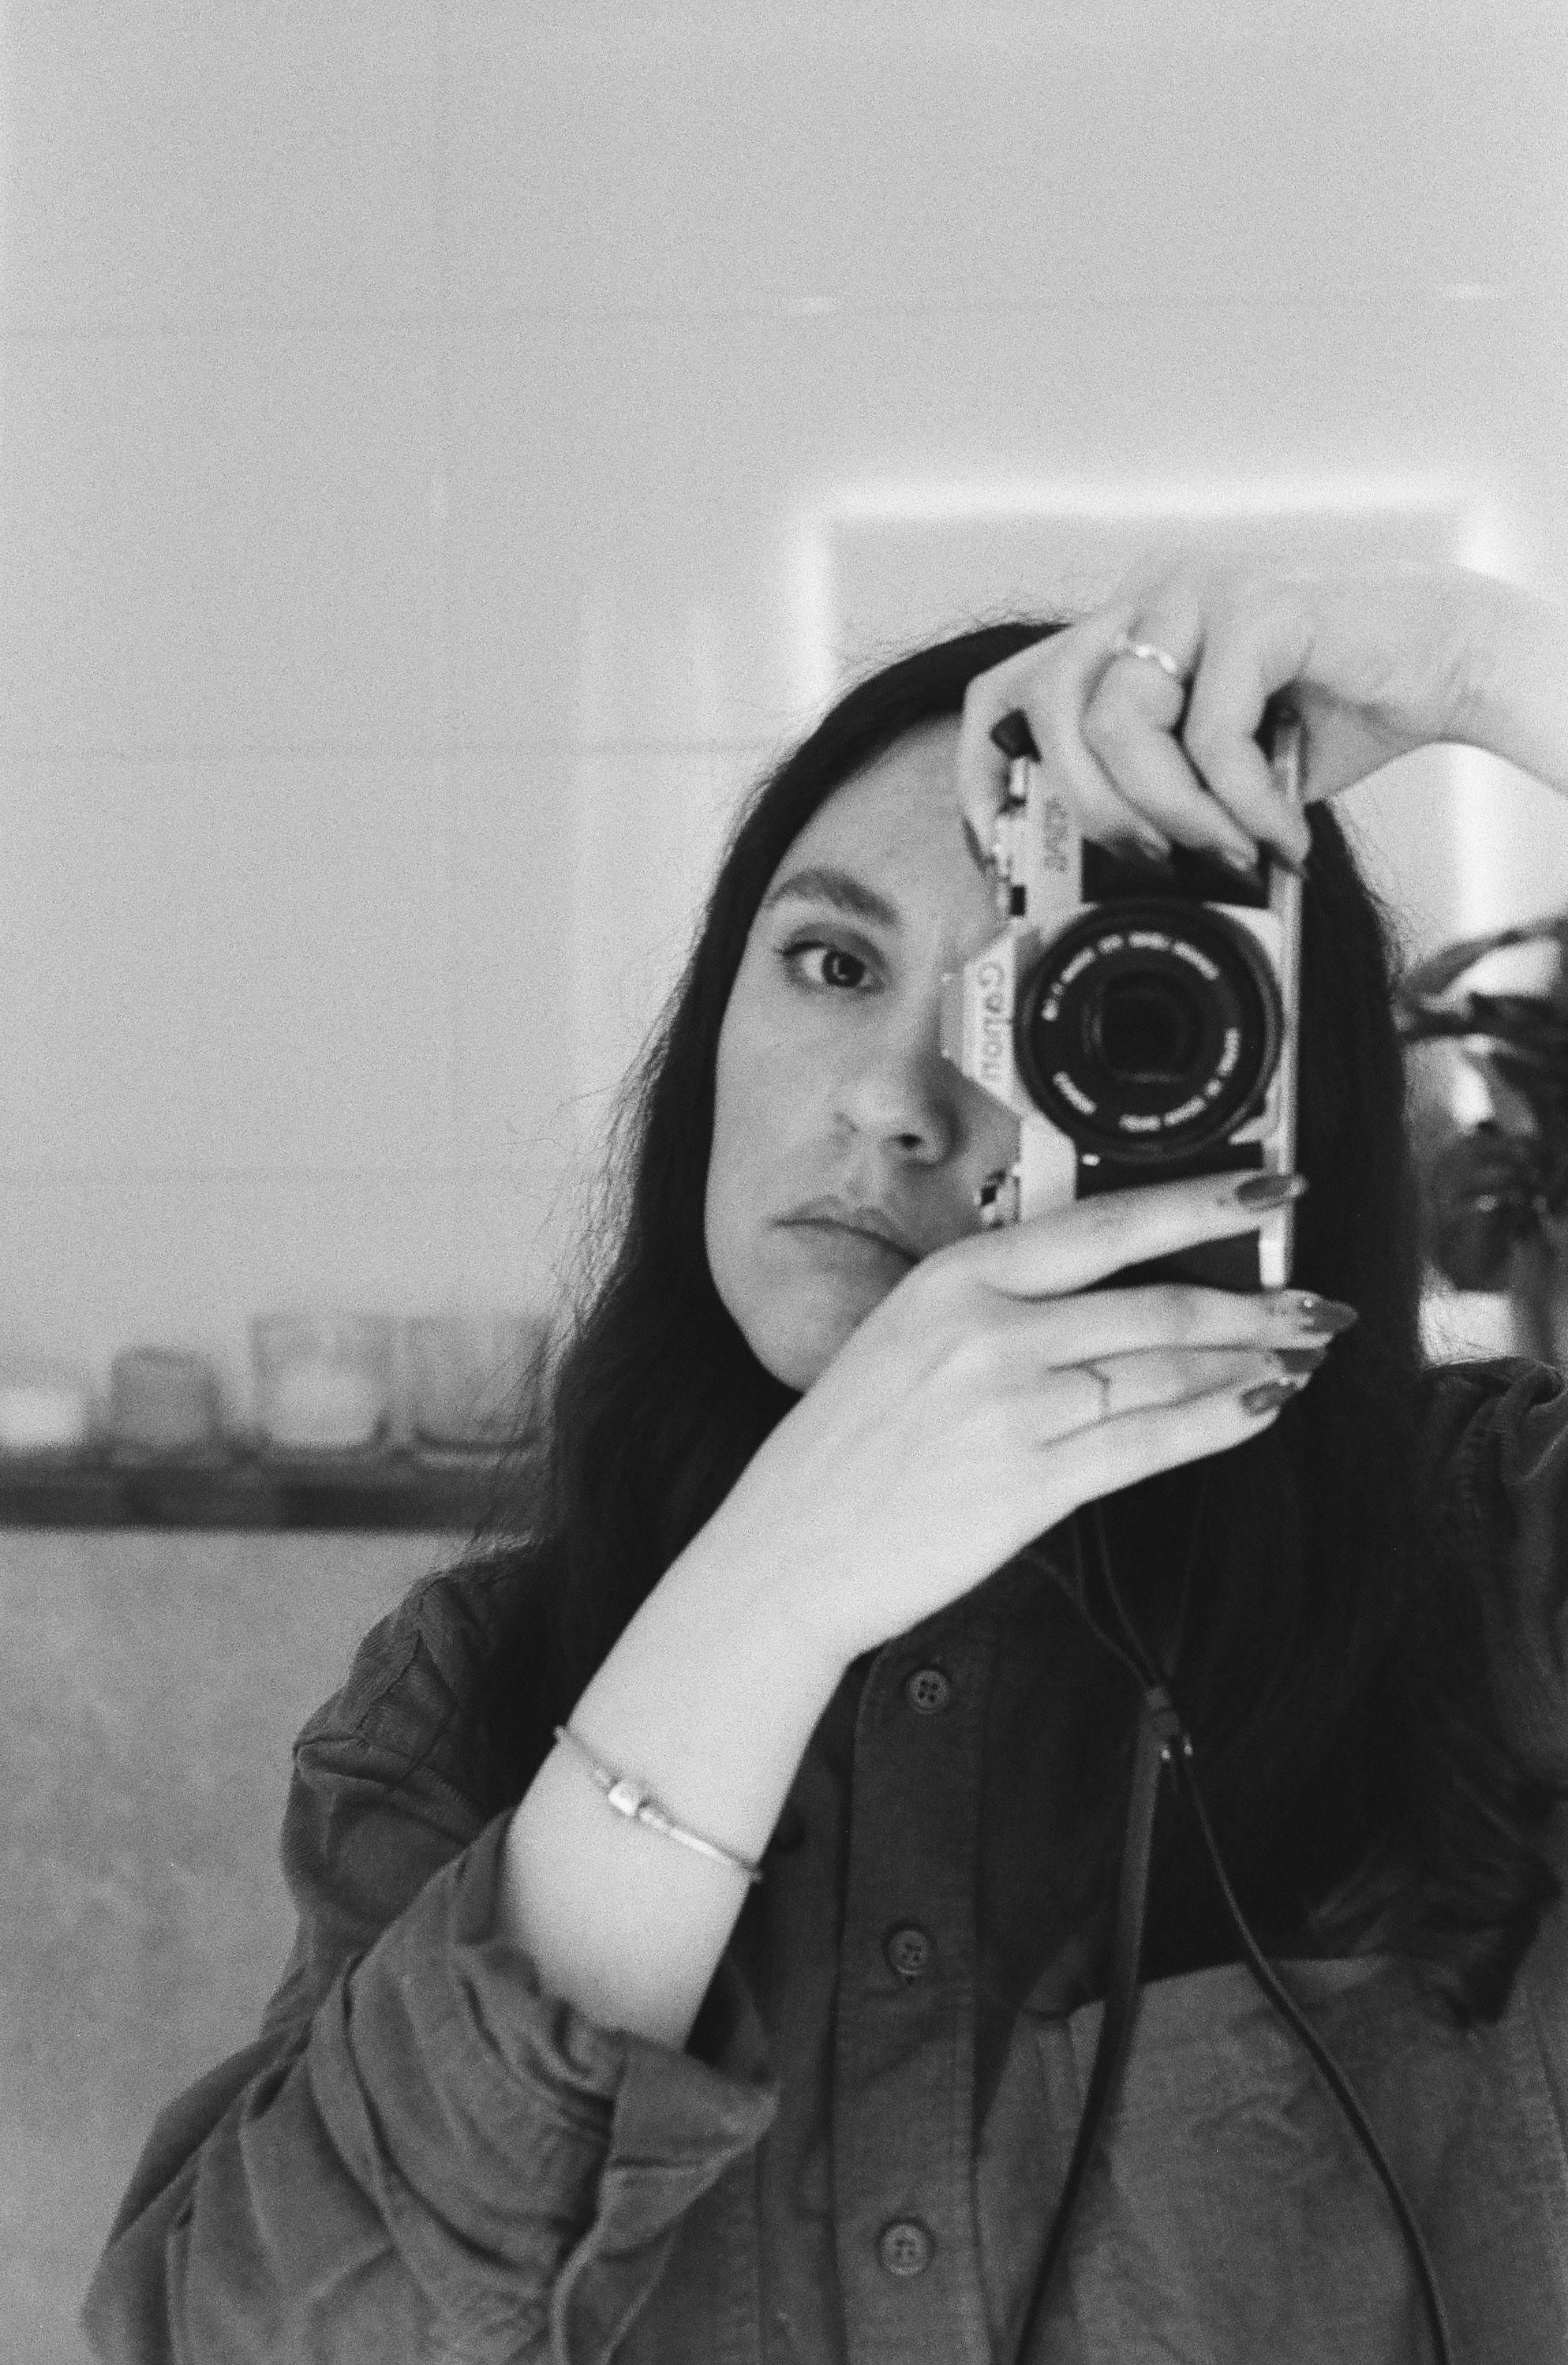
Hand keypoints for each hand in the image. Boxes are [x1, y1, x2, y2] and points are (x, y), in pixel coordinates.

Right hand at [702, 1170, 1353, 1669]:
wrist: (786, 1550)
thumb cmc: (846, 1452)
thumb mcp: (907, 1342)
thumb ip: (998, 1312)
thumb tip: (1115, 1301)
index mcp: (955, 1277)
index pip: (1104, 1223)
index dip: (1201, 1199)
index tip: (1270, 1185)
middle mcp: (987, 1328)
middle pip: (1154, 1299)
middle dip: (1256, 1299)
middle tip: (1321, 1301)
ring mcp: (1010, 1404)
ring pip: (1164, 1368)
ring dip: (1250, 1360)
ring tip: (1303, 1354)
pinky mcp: (1028, 1481)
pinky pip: (1149, 1442)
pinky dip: (1217, 1420)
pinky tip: (1260, 1405)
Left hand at [955, 552, 1519, 876]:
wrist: (1447, 661)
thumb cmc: (1331, 713)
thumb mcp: (1217, 762)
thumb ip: (1154, 788)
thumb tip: (1096, 874)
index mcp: (1127, 628)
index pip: (1011, 686)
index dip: (982, 769)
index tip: (993, 847)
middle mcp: (1150, 596)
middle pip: (1048, 706)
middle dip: (1087, 807)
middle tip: (1146, 859)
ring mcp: (1198, 591)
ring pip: (1119, 723)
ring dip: (1171, 811)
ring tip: (1229, 847)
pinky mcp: (1258, 606)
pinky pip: (1212, 735)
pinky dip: (1242, 804)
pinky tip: (1281, 829)